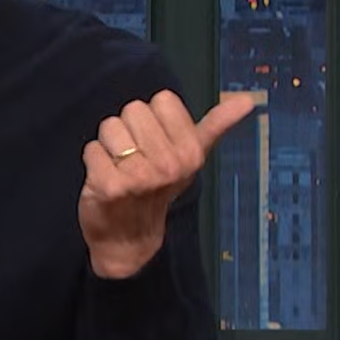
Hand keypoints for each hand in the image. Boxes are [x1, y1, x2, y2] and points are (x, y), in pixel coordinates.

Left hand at [79, 91, 255, 278]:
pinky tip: (104, 179)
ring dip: (109, 145)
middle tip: (134, 157)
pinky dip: (94, 160)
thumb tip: (247, 101)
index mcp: (191, 153)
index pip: (162, 100)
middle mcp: (169, 164)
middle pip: (133, 110)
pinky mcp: (109, 186)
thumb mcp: (192, 158)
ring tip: (119, 167)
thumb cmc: (159, 190)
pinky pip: (92, 149)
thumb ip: (216, 126)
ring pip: (110, 126)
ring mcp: (139, 177)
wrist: (130, 240)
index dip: (154, 119)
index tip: (156, 142)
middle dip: (129, 129)